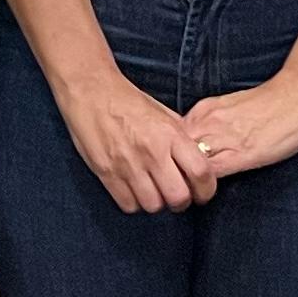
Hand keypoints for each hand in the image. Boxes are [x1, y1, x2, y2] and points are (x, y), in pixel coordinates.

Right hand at [57, 67, 222, 215]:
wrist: (91, 91)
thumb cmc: (127, 100)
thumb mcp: (163, 113)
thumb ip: (180, 138)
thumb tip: (196, 159)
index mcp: (170, 134)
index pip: (201, 172)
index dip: (206, 190)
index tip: (202, 193)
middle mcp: (151, 152)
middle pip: (178, 197)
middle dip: (181, 202)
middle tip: (177, 196)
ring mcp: (128, 164)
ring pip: (153, 205)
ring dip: (156, 202)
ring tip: (153, 191)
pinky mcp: (107, 173)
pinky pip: (128, 205)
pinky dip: (134, 202)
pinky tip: (133, 189)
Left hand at [178, 66, 297, 181]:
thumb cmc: (270, 103)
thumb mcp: (230, 108)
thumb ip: (210, 123)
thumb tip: (194, 142)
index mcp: (205, 110)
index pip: (172, 137)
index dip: (168, 156)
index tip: (169, 169)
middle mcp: (209, 121)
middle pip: (174, 151)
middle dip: (170, 169)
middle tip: (173, 185)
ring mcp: (224, 137)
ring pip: (189, 164)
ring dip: (185, 179)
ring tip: (186, 192)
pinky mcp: (243, 154)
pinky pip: (211, 173)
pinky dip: (203, 184)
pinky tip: (204, 191)